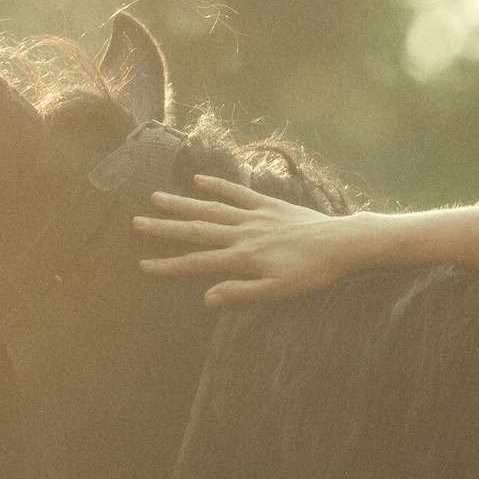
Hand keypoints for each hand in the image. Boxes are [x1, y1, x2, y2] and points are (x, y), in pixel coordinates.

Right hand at [133, 175, 356, 304]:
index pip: (198, 262)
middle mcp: (244, 233)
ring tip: (157, 197)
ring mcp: (255, 216)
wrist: (342, 243)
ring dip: (183, 203)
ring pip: (212, 208)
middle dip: (165, 228)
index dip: (169, 265)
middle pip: (197, 230)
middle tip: (136, 222)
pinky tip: (199, 180)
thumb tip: (207, 298)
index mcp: (244, 257)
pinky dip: (218, 186)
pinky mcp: (269, 204)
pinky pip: (238, 192)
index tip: (143, 265)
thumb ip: (242, 293)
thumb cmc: (312, 273)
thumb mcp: (279, 291)